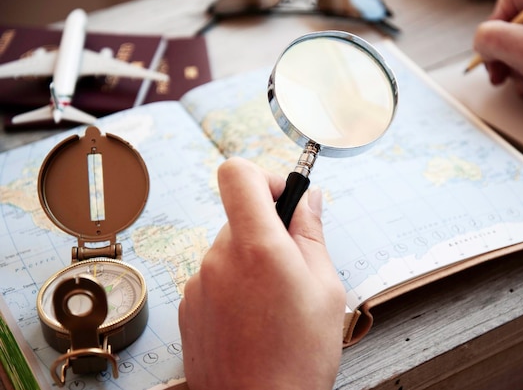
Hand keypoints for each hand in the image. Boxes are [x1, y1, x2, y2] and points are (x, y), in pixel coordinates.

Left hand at [178, 157, 345, 389]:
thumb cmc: (298, 357)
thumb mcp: (325, 289)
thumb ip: (312, 234)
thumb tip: (309, 198)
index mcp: (256, 247)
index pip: (237, 174)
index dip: (263, 177)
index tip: (283, 200)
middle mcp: (218, 259)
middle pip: (239, 216)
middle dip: (267, 231)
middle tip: (293, 267)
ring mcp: (198, 283)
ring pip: (228, 250)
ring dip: (251, 262)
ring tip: (275, 303)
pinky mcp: (187, 306)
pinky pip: (214, 277)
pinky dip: (234, 286)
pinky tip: (254, 319)